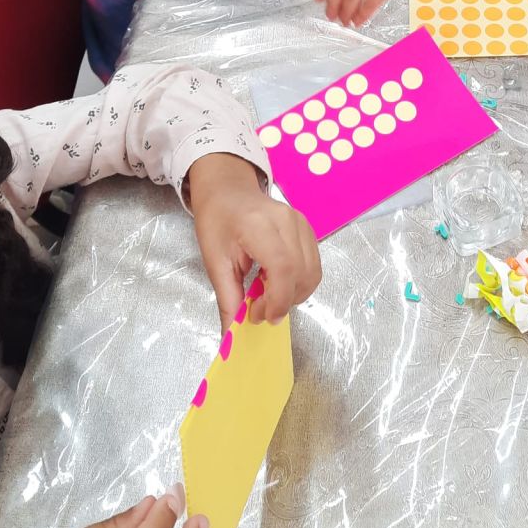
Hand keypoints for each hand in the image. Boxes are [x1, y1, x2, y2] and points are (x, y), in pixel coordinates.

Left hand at [188, 152, 321, 331]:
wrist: (229, 190)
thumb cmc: (217, 221)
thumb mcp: (214, 261)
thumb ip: (228, 299)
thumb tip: (232, 337)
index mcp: (259, 225)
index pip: (283, 266)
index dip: (278, 299)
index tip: (260, 316)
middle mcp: (288, 221)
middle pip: (302, 272)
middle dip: (284, 301)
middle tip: (257, 309)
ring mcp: (302, 223)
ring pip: (312, 272)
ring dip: (293, 294)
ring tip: (266, 294)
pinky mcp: (308, 229)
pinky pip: (313, 264)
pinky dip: (298, 282)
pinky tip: (275, 280)